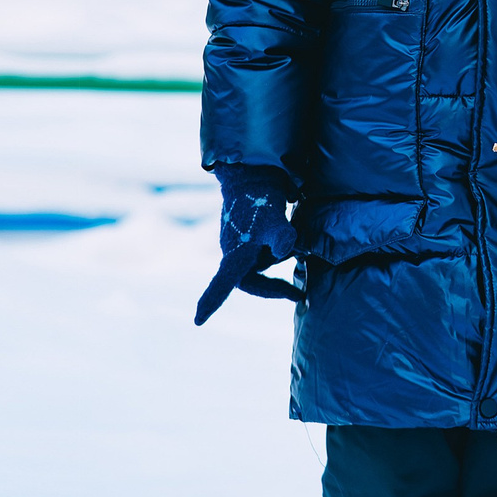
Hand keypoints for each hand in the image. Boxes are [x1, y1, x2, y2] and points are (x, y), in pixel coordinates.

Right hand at [193, 165, 300, 324]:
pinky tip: (294, 244)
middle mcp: (235, 254)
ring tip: (296, 248)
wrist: (257, 175)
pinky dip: (280, 255)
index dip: (212, 302)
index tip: (198, 321)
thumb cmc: (260, 199)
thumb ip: (281, 237)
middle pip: (252, 282)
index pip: (223, 284)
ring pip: (261, 267)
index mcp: (234, 254)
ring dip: (278, 267)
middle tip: (298, 294)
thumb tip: (285, 252)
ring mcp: (243, 247)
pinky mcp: (253, 240)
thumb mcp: (274, 218)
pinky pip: (266, 255)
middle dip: (273, 289)